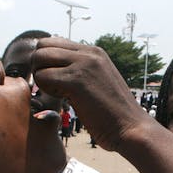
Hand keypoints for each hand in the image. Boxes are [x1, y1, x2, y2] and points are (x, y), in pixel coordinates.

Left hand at [31, 37, 150, 150]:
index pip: (54, 42)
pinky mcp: (77, 81)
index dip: (47, 61)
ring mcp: (84, 65)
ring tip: (60, 94)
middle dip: (40, 67)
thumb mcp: (99, 83)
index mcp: (94, 52)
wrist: (132, 130)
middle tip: (52, 88)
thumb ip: (82, 72)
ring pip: (40, 59)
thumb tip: (58, 71)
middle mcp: (89, 53)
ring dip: (42, 78)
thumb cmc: (115, 115)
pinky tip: (65, 101)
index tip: (54, 80)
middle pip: (43, 47)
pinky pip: (43, 77)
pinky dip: (47, 90)